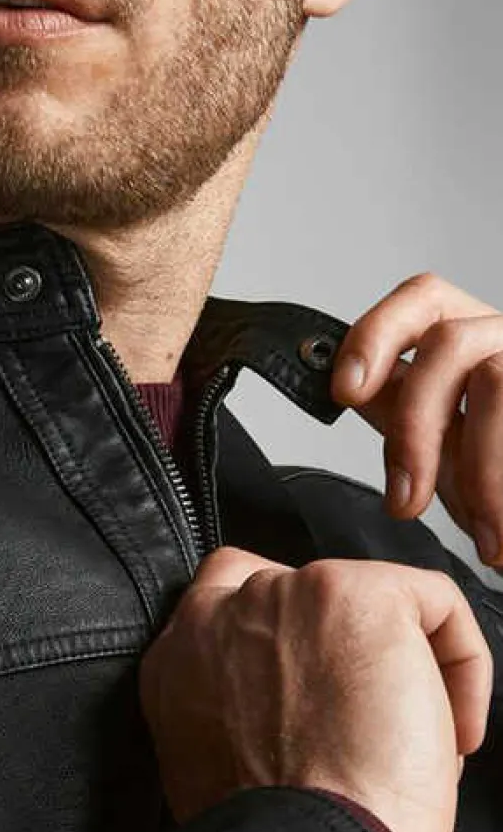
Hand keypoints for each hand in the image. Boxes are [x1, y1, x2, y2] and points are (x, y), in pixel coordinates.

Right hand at [139, 545, 492, 831]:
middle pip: (308, 596)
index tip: (325, 701)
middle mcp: (220, 614)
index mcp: (177, 662)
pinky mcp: (355, 595)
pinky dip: (465, 665)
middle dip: (349, 660)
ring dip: (403, 671)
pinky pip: (436, 603)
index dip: (291, 645)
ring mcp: (285, 597)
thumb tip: (296, 716)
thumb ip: (232, 717)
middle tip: (372, 732)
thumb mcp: (217, 772)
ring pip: (373, 604)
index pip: (229, 604)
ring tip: (410, 747)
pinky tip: (451, 735)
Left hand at [331, 272, 502, 567]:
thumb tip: (348, 386)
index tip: (345, 392)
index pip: (422, 298)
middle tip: (406, 502)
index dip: (376, 335)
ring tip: (483, 532)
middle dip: (415, 428)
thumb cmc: (494, 475)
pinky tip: (501, 528)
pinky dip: (501, 482)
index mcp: (469, 332)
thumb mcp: (439, 440)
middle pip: (449, 344)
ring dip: (481, 469)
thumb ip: (398, 407)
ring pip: (497, 382)